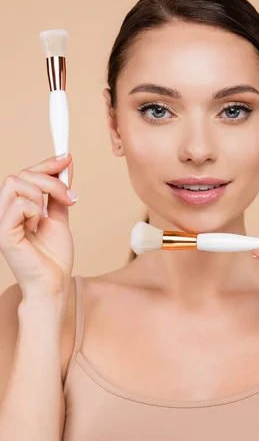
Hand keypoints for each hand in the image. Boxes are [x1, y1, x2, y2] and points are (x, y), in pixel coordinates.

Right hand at [0, 153, 77, 301]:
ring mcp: (1, 221)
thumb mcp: (59, 216)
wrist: (54, 282)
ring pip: (16, 184)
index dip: (46, 163)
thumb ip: (58, 193)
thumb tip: (66, 165)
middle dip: (51, 181)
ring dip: (41, 196)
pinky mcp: (3, 233)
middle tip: (70, 198)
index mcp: (16, 207)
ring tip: (48, 216)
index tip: (67, 158)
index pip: (25, 174)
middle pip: (21, 175)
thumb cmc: (53, 256)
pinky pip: (18, 205)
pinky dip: (34, 211)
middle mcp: (5, 211)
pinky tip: (37, 227)